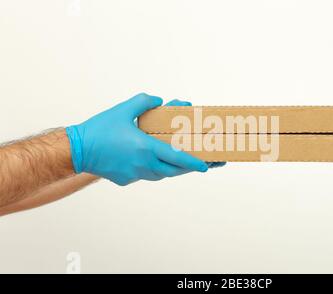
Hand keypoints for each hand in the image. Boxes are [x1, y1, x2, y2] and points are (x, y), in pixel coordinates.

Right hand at [65, 93, 209, 185]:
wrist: (77, 150)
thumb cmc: (99, 130)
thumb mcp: (123, 110)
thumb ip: (144, 102)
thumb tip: (159, 100)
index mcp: (146, 148)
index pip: (177, 158)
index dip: (194, 163)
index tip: (206, 166)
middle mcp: (143, 164)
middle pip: (173, 171)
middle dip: (187, 168)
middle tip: (197, 163)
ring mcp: (134, 174)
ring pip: (160, 174)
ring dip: (170, 169)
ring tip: (177, 161)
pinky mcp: (126, 179)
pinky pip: (145, 175)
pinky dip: (152, 169)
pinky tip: (151, 161)